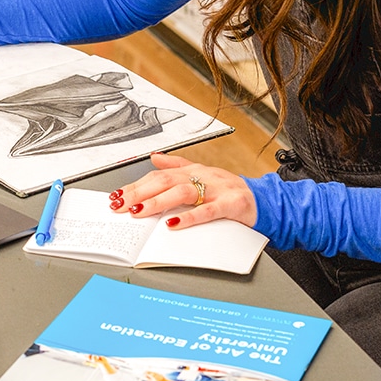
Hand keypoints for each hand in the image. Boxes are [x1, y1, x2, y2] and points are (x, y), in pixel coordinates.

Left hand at [109, 153, 256, 229]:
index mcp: (194, 170)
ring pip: (183, 192)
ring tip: (139, 212)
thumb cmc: (231, 191)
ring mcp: (217, 189)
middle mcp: (203, 176)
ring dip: (158, 202)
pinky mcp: (231, 204)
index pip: (159, 176)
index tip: (117, 196)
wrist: (264, 200)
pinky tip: (173, 224)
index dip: (136, 185)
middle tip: (119, 205)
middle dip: (139, 193)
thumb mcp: (203, 174)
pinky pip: (207, 211)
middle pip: (165, 181)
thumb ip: (177, 165)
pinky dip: (189, 217)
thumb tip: (154, 157)